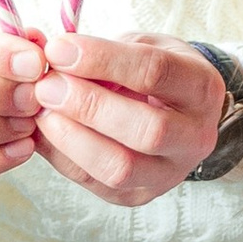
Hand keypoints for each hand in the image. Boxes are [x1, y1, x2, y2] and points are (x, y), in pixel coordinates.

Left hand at [29, 32, 229, 209]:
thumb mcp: (143, 46)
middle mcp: (196, 137)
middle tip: (47, 86)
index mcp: (202, 88)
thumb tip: (55, 59)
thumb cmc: (155, 72)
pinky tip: (43, 131)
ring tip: (41, 111)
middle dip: (89, 106)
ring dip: (72, 138)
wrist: (176, 113)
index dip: (103, 59)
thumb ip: (107, 52)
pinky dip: (61, 156)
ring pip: (121, 168)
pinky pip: (94, 182)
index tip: (59, 48)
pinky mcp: (138, 195)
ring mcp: (170, 173)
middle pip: (147, 130)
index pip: (156, 72)